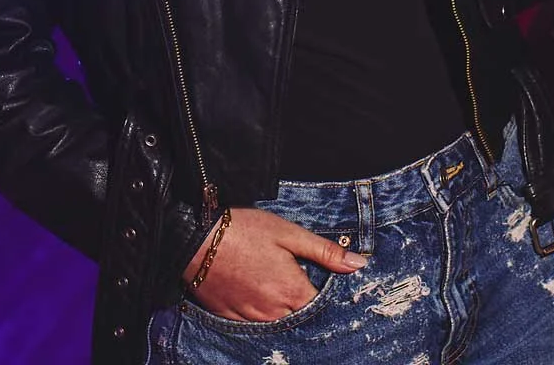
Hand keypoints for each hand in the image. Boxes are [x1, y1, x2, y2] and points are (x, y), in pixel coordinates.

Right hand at [184, 207, 367, 322]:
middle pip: (300, 319)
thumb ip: (326, 252)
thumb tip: (359, 264)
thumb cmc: (244, 230)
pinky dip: (261, 313)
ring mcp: (248, 317)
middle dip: (306, 305)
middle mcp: (271, 312)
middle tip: (302, 282)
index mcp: (291, 291)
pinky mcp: (229, 317)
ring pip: (277, 324)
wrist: (194, 238)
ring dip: (284, 311)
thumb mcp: (290, 234)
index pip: (321, 308)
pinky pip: (253, 324)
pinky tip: (259, 294)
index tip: (328, 283)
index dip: (328, 296)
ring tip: (279, 286)